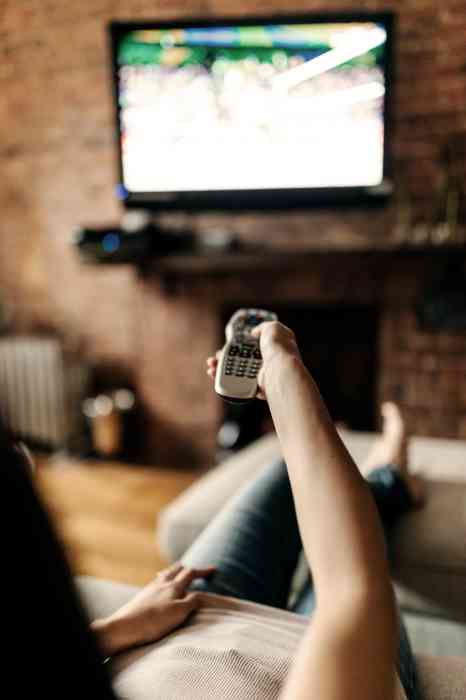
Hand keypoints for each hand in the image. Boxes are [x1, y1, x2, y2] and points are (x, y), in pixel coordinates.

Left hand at [91, 563, 215, 655]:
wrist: (124, 627)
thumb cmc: (154, 621)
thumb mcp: (179, 613)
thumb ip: (192, 602)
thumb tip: (200, 594)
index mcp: (173, 586)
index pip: (191, 573)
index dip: (203, 571)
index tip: (214, 570)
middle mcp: (161, 583)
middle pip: (176, 569)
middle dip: (187, 569)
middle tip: (195, 572)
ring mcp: (149, 589)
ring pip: (165, 575)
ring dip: (174, 573)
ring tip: (177, 575)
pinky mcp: (141, 597)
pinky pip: (155, 583)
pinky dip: (163, 581)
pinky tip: (159, 589)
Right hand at [206, 321, 300, 399]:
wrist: (281, 367)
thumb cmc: (279, 346)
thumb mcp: (272, 327)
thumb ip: (262, 327)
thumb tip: (254, 332)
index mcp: (270, 348)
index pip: (249, 347)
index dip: (236, 346)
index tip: (225, 347)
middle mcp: (266, 363)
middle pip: (240, 361)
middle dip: (224, 360)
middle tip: (214, 359)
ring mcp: (261, 376)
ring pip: (236, 374)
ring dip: (221, 371)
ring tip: (211, 369)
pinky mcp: (257, 388)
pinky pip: (238, 386)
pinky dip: (225, 383)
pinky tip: (216, 377)